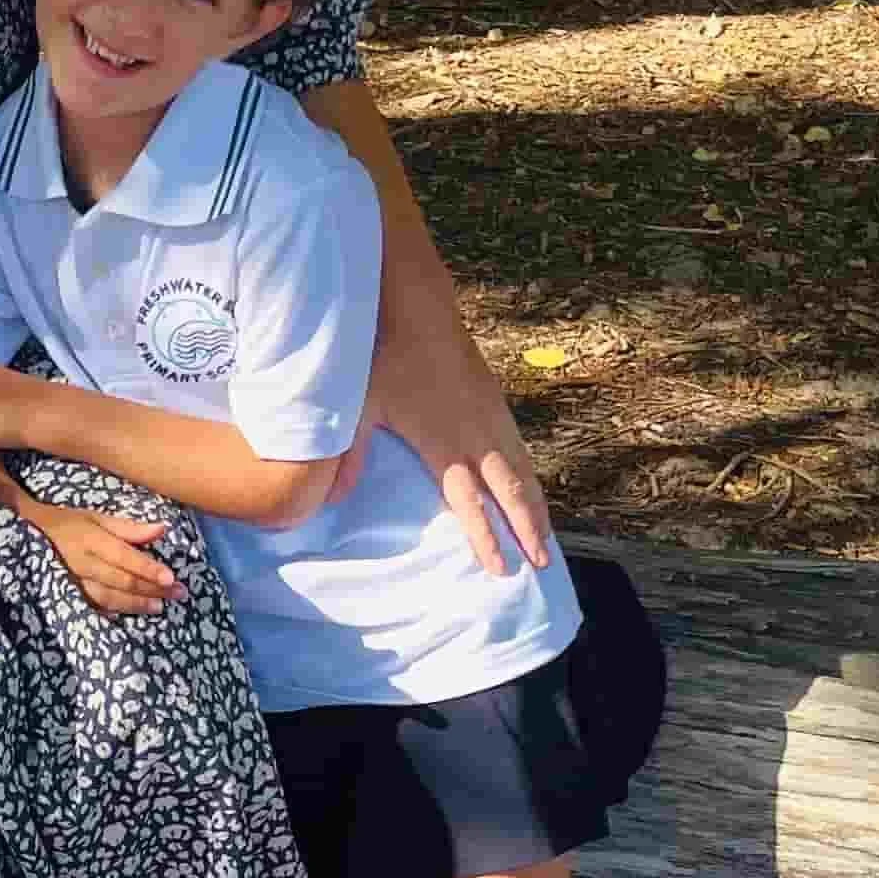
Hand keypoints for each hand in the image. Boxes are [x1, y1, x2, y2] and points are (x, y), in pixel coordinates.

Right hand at [25, 502, 179, 615]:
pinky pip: (94, 607)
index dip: (147, 568)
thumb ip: (128, 528)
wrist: (27, 534)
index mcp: (90, 539)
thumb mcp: (96, 517)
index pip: (123, 557)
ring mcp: (73, 582)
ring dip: (137, 604)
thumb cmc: (69, 523)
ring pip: (109, 597)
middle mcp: (82, 562)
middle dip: (151, 589)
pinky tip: (133, 613)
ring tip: (159, 607)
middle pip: (121, 580)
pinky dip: (116, 612)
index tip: (171, 577)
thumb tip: (162, 530)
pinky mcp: (68, 595)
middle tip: (179, 593)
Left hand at [329, 335, 551, 576]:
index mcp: (443, 443)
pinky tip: (534, 492)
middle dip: (527, 531)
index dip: (485, 537)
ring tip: (547, 541)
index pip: (469, 502)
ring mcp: (491, 418)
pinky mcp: (496, 403)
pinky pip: (521, 450)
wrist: (418, 308)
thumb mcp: (358, 407)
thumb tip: (331, 498)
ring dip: (537, 508)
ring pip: (524, 473)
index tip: (500, 569)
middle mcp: (476, 435)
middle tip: (540, 565)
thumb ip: (348, 455)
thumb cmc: (384, 358)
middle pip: (510, 493)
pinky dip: (532, 478)